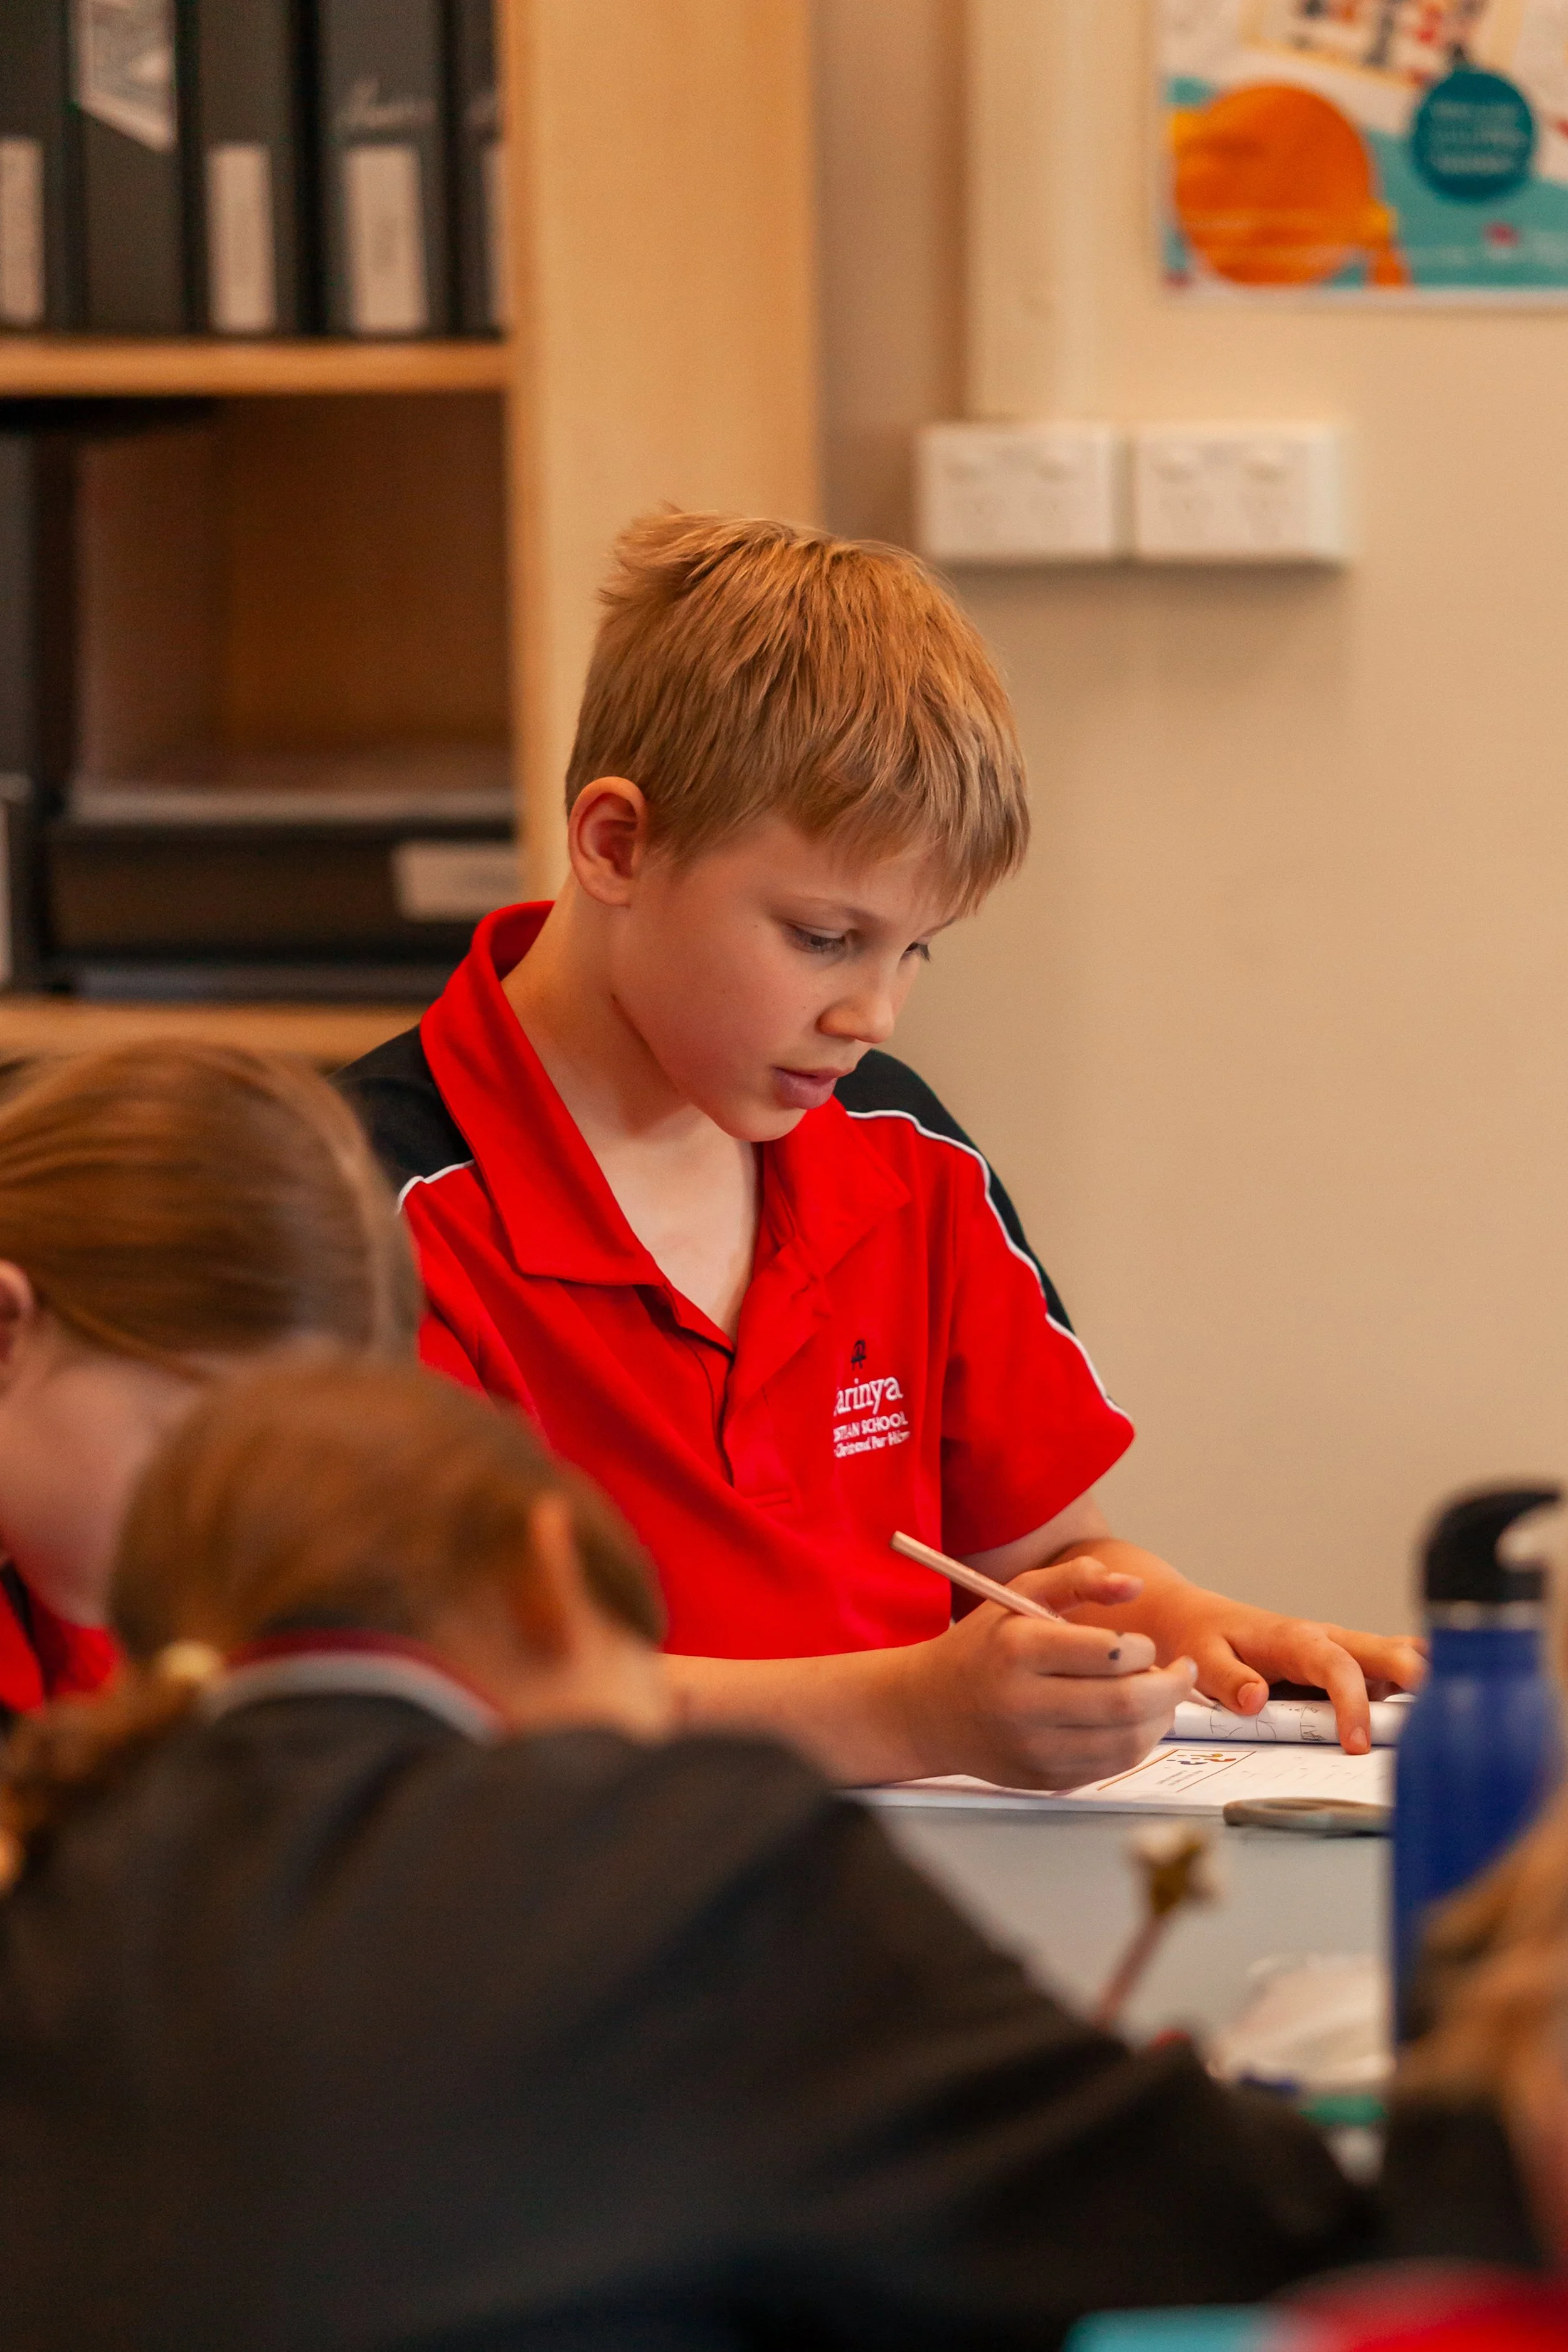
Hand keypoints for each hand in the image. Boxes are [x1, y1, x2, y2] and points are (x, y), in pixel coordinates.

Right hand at [899, 1555, 1197, 1789]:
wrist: (929, 1709)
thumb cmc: (982, 1646)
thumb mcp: (1019, 1594)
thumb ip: (1077, 1579)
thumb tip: (1133, 1585)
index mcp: (1019, 1650)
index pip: (1109, 1653)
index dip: (1144, 1649)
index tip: (1146, 1646)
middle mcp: (1024, 1703)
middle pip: (1126, 1703)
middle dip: (1170, 1687)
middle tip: (1182, 1672)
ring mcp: (1034, 1749)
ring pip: (1126, 1742)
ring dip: (1161, 1719)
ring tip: (1162, 1697)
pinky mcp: (1043, 1779)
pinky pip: (1110, 1767)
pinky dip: (1136, 1744)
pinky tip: (1135, 1722)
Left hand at [1124, 1581, 1425, 1754]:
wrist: (1196, 1619)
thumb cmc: (1201, 1638)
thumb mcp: (1200, 1658)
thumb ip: (1225, 1679)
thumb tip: (1255, 1699)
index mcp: (1296, 1639)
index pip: (1337, 1667)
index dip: (1352, 1704)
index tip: (1357, 1745)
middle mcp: (1327, 1640)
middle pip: (1385, 1652)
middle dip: (1417, 1676)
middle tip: (1442, 1711)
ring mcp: (1340, 1653)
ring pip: (1395, 1658)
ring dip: (1424, 1679)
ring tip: (1458, 1711)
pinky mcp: (1345, 1667)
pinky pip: (1386, 1675)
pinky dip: (1412, 1688)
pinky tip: (1436, 1710)